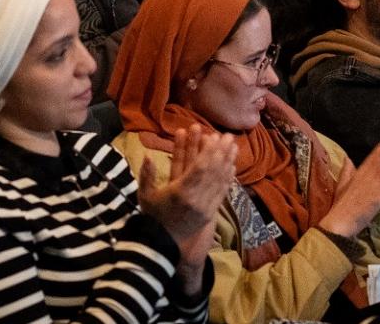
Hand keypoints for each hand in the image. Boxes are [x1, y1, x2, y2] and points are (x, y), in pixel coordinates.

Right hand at [138, 126, 236, 268]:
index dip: (208, 151)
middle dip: (222, 152)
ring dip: (228, 162)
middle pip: (213, 171)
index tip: (213, 136)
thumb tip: (148, 155)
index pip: (199, 168)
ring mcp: (205, 207)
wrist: (162, 243)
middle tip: (228, 136)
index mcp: (180, 192)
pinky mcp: (210, 213)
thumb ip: (146, 175)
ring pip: (220, 181)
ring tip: (235, 146)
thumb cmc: (152, 216)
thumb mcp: (144, 195)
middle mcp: (196, 199)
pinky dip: (228, 179)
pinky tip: (232, 167)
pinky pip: (222, 193)